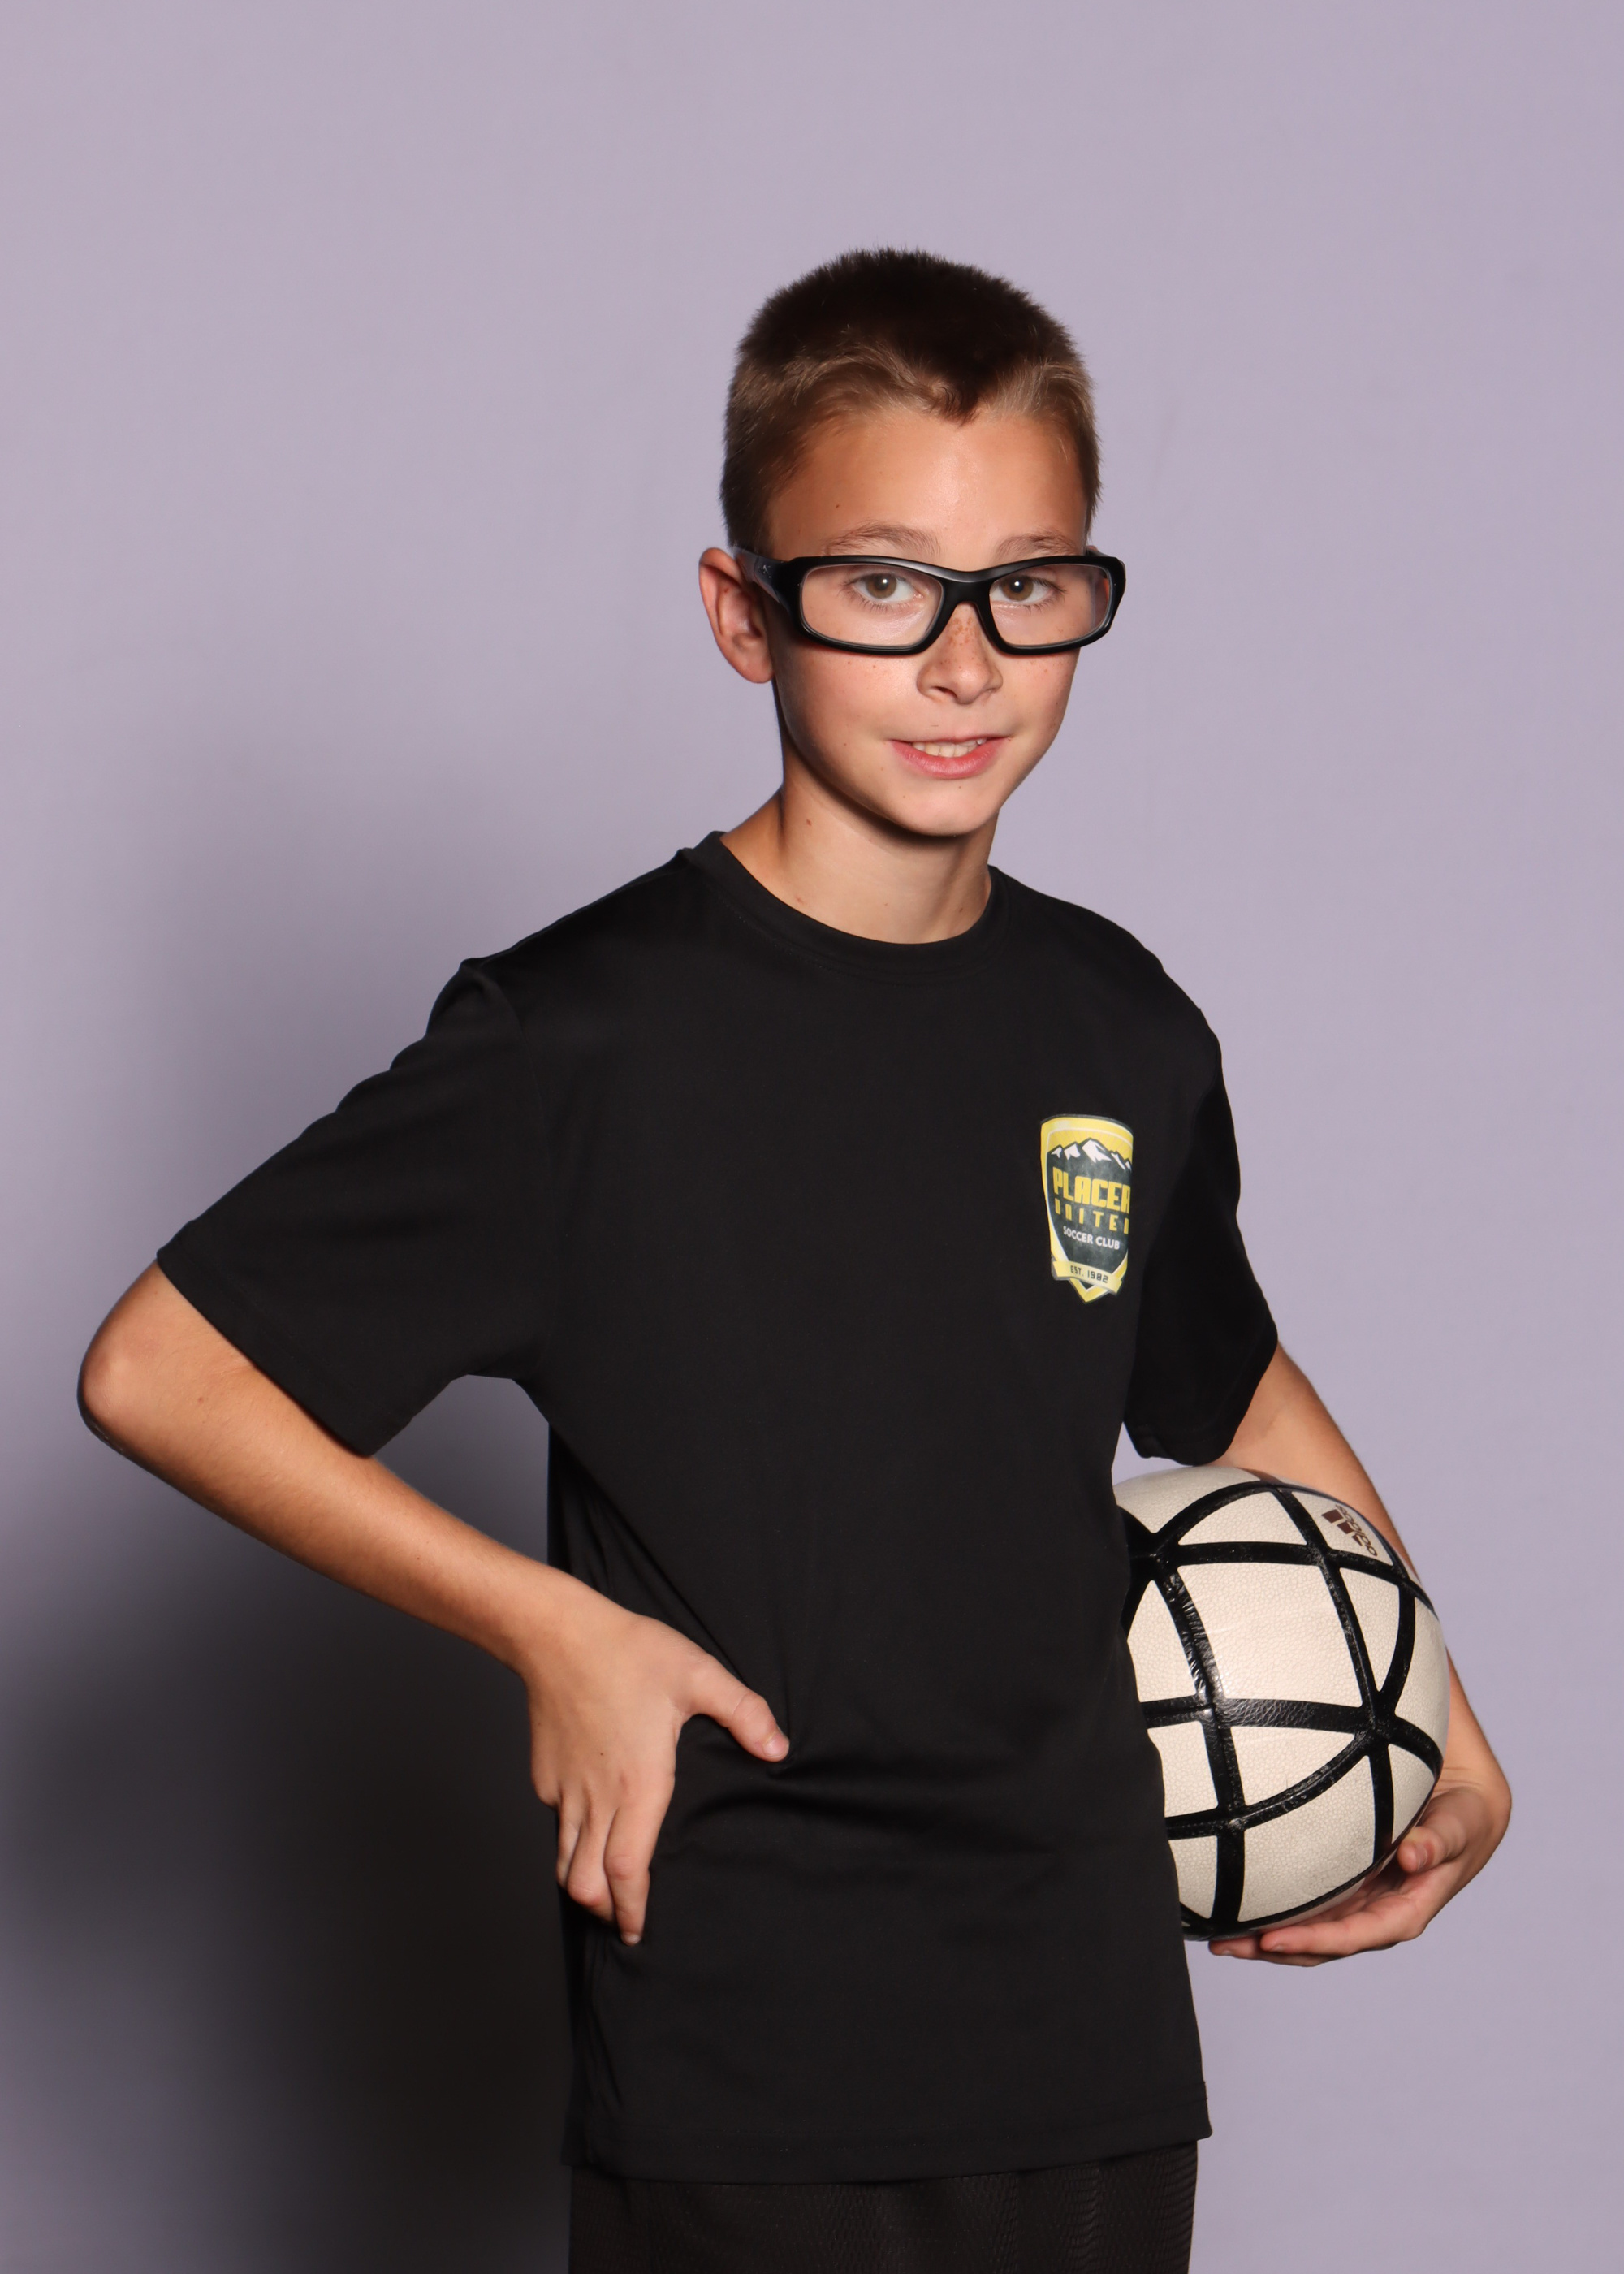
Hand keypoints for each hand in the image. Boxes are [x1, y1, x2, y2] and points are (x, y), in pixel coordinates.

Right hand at [518, 1572, 786, 1945]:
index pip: (627, 1871)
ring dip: (583, 1883)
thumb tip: (778, 1748)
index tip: (638, 1931)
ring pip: (563, 1861)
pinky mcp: (545, 1774)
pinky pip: (556, 1821)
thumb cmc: (628, 1653)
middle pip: (585, 1884)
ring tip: (605, 1889)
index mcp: (638, 1785)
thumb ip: (743, 1714)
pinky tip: (590, 1827)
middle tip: (624, 1918)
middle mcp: (596, 1798)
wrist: (558, 1633)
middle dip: (603, 1911)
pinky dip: (570, 1840)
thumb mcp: (699, 1675)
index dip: (632, 1910)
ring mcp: (564, 1789)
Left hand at [1209, 1666, 1509, 1966]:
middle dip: (1278, 1949)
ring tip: (1219, 1939)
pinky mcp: (1347, 1880)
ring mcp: (1361, 1897)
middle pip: (1326, 1942)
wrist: (1466, 1799)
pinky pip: (1310, 1901)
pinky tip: (1239, 1904)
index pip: (1361, 1934)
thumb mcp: (1461, 1823)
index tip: (1275, 1941)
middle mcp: (1380, 1909)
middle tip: (1227, 1946)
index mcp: (1409, 1906)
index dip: (1319, 1941)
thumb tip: (1413, 1856)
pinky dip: (1278, 1907)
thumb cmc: (1466, 1813)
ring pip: (1312, 1927)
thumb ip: (1440, 1839)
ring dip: (1268, 1938)